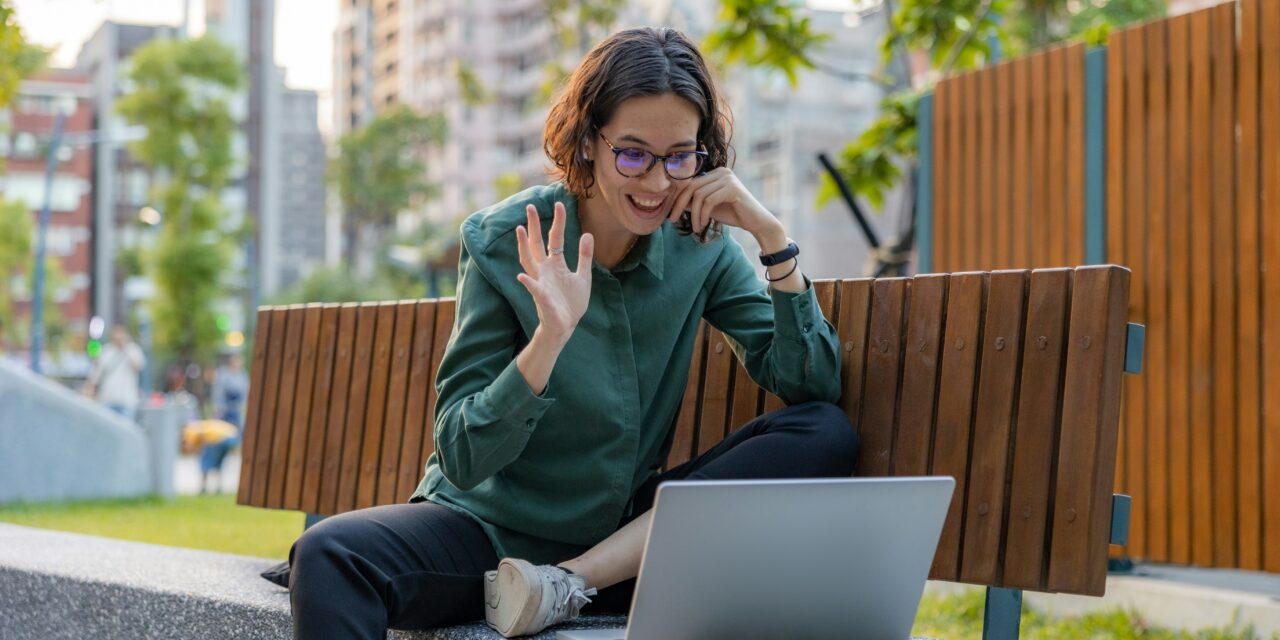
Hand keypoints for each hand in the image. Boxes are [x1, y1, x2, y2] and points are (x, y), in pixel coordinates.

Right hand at [515, 201, 594, 342]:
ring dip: (523, 246)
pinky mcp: (541, 298)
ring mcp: (541, 282)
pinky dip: (528, 282)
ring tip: (520, 229)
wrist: (566, 326)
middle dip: (534, 226)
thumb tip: (587, 234)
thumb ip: (584, 256)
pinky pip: (533, 289)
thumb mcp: (583, 276)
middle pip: (536, 244)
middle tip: (529, 206)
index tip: (560, 204)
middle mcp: (545, 270)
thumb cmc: (571, 302)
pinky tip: (522, 276)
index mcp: (556, 264)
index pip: (555, 238)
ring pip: (529, 261)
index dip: (558, 222)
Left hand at [666, 167, 778, 237]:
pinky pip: (709, 201)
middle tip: (672, 220)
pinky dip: (703, 214)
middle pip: (691, 186)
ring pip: (699, 195)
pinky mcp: (733, 188)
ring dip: (694, 214)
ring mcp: (728, 178)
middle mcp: (721, 172)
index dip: (676, 198)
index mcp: (715, 173)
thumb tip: (672, 203)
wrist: (757, 222)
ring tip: (696, 227)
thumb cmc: (733, 214)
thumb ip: (693, 202)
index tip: (670, 214)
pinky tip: (704, 224)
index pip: (689, 183)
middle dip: (679, 205)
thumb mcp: (708, 208)